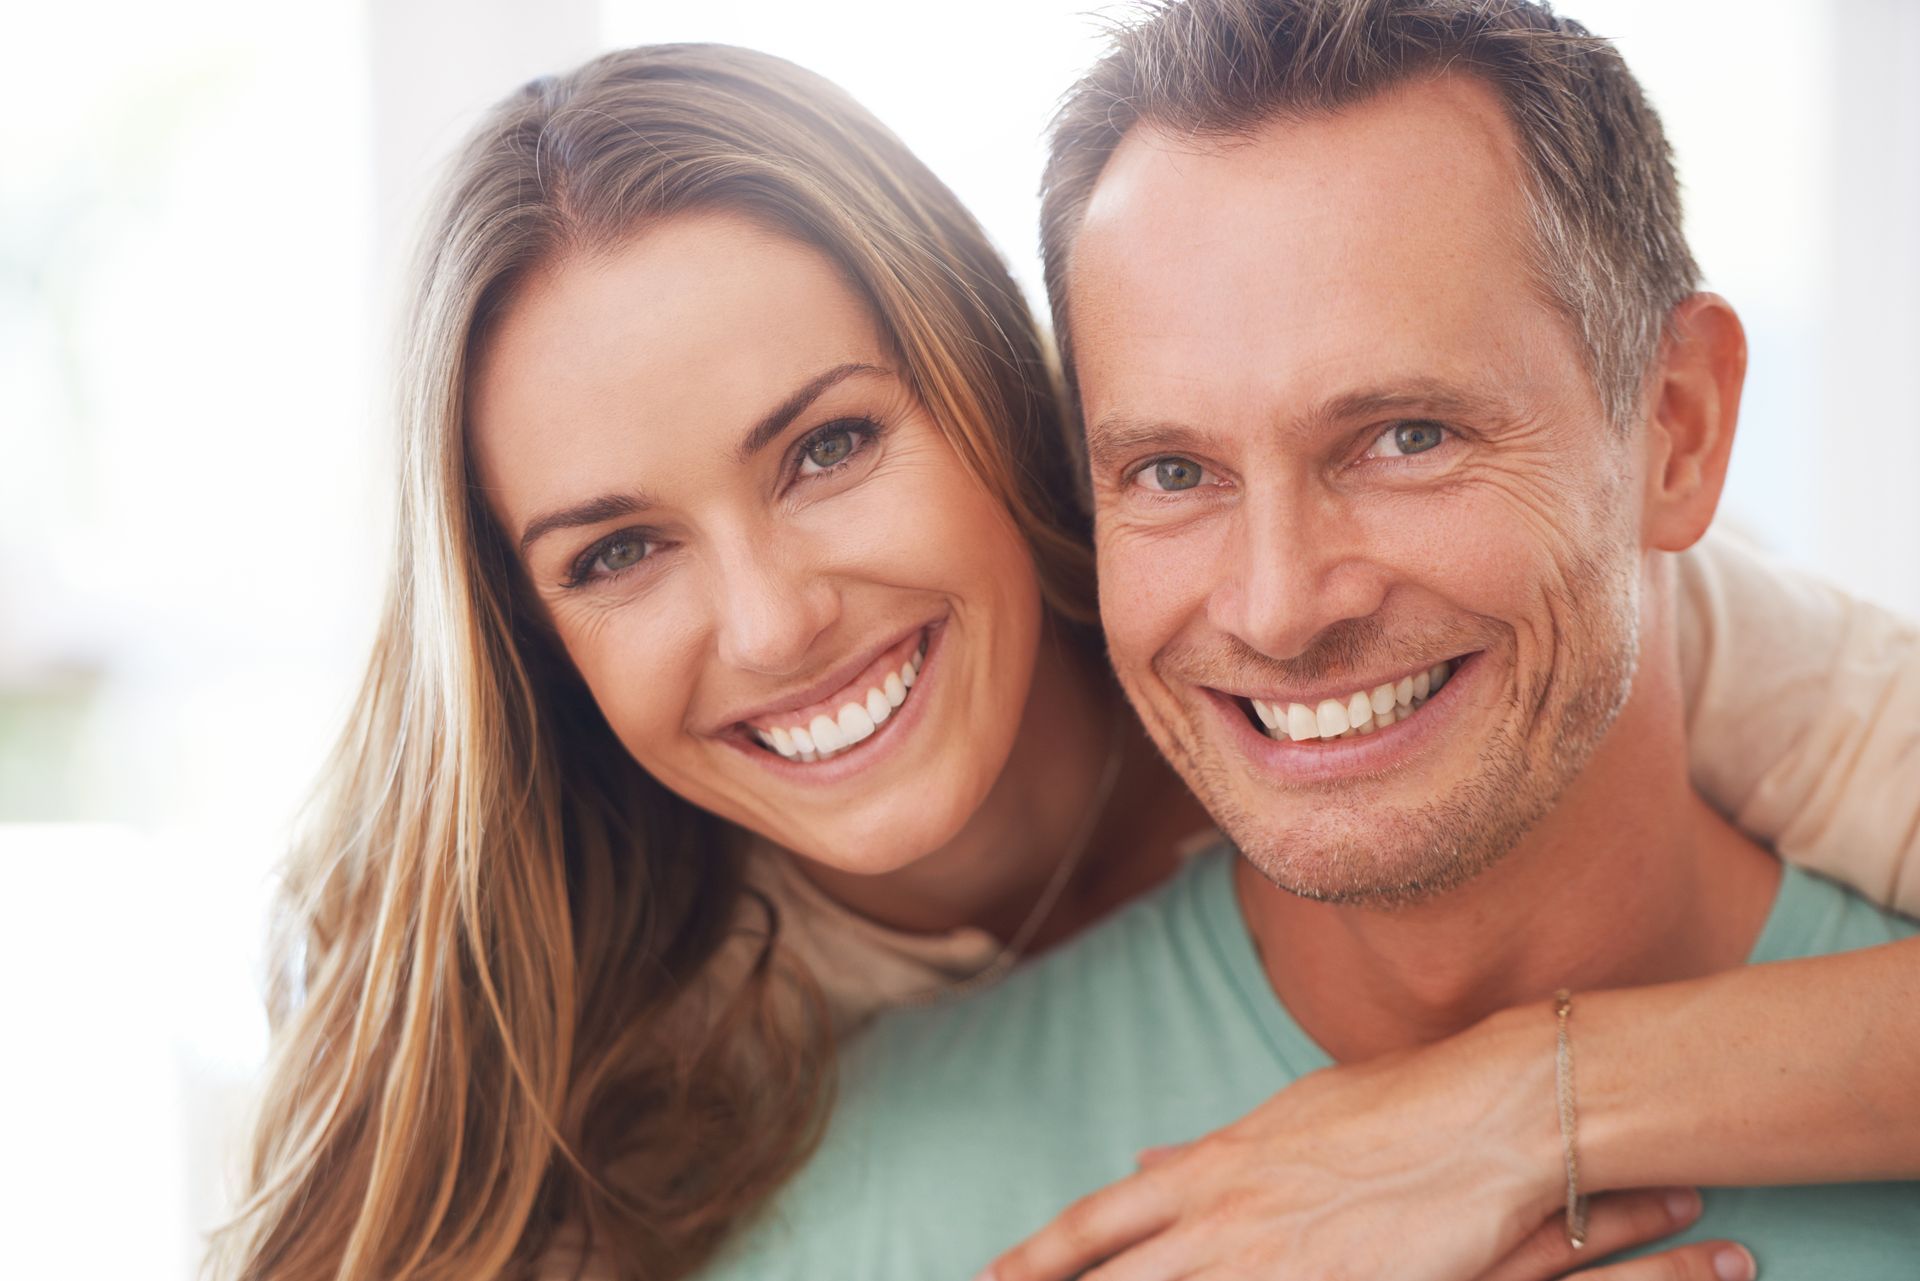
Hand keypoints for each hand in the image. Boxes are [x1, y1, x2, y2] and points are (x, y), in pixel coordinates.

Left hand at [988, 1176, 1755, 1280]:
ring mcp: (1273, 1262)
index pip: (1095, 1221)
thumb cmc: (1394, 1106)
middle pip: (1113, 1280)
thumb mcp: (1285, 1118)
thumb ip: (1210, 1150)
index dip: (1034, 1257)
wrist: (1488, 1115)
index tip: (989, 1275)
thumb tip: (1147, 1154)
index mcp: (1208, 1168)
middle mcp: (1224, 1218)